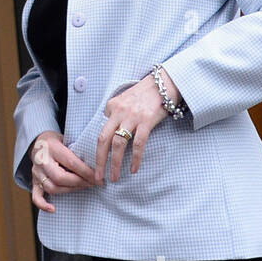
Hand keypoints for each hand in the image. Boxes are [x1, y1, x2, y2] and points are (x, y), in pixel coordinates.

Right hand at [29, 130, 96, 213]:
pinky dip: (43, 204)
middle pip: (60, 177)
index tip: (100, 178)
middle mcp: (42, 160)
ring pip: (51, 187)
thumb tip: (99, 165)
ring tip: (83, 188)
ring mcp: (36, 172)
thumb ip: (78, 151)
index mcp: (52, 148)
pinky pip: (36, 196)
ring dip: (69, 190)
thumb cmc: (58, 142)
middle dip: (79, 183)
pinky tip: (53, 209)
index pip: (71, 163)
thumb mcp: (68, 140)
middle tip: (93, 184)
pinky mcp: (33, 181)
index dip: (87, 173)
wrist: (39, 142)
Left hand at [94, 69, 179, 183]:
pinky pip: (138, 144)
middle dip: (99, 160)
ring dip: (114, 163)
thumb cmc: (144, 94)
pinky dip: (135, 158)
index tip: (98, 162)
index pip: (101, 130)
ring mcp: (132, 117)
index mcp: (111, 107)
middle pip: (103, 139)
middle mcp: (118, 112)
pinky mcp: (146, 121)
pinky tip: (133, 169)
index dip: (98, 148)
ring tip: (114, 177)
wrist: (163, 83)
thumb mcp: (125, 100)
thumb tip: (111, 133)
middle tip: (98, 176)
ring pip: (118, 144)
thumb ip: (116, 114)